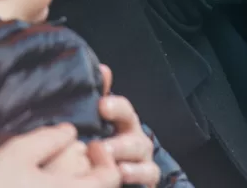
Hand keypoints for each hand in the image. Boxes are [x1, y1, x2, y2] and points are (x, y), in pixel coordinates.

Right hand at [0, 124, 120, 187]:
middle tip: (73, 155)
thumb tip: (70, 132)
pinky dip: (57, 186)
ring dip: (75, 181)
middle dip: (90, 172)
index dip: (105, 158)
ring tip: (54, 170)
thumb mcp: (15, 154)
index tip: (91, 144)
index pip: (110, 178)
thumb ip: (47, 140)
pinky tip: (40, 183)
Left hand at [98, 65, 160, 187]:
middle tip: (98, 143)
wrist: (119, 171)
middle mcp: (134, 136)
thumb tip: (102, 69)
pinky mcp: (147, 176)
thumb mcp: (97, 122)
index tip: (101, 106)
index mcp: (122, 120)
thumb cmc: (104, 144)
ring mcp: (143, 157)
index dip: (115, 106)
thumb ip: (98, 95)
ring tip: (108, 160)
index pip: (123, 108)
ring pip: (139, 151)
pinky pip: (148, 173)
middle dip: (118, 138)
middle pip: (133, 129)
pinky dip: (137, 174)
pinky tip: (122, 174)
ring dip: (123, 154)